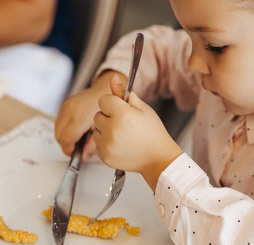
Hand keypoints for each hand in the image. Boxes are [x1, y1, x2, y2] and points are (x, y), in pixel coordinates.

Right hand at [54, 71, 117, 160]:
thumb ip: (93, 146)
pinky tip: (76, 130)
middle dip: (66, 145)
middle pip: (58, 136)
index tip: (76, 153)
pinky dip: (64, 129)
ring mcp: (66, 106)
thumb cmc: (109, 107)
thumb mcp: (104, 129)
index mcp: (80, 117)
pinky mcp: (65, 105)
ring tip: (78, 138)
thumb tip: (83, 157)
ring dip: (64, 137)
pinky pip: (59, 122)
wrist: (107, 88)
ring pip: (57, 130)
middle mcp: (70, 110)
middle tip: (78, 147)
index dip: (69, 150)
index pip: (65, 140)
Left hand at [93, 74, 182, 189]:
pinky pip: (97, 144)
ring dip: (105, 130)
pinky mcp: (105, 157)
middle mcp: (112, 130)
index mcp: (122, 115)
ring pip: (96, 130)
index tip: (122, 110)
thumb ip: (124, 93)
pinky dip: (106, 143)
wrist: (158, 158)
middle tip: (124, 124)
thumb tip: (113, 78)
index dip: (113, 104)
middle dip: (108, 117)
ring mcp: (107, 145)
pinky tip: (120, 144)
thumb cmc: (153, 133)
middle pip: (97, 115)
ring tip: (122, 134)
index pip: (103, 100)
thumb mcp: (142, 108)